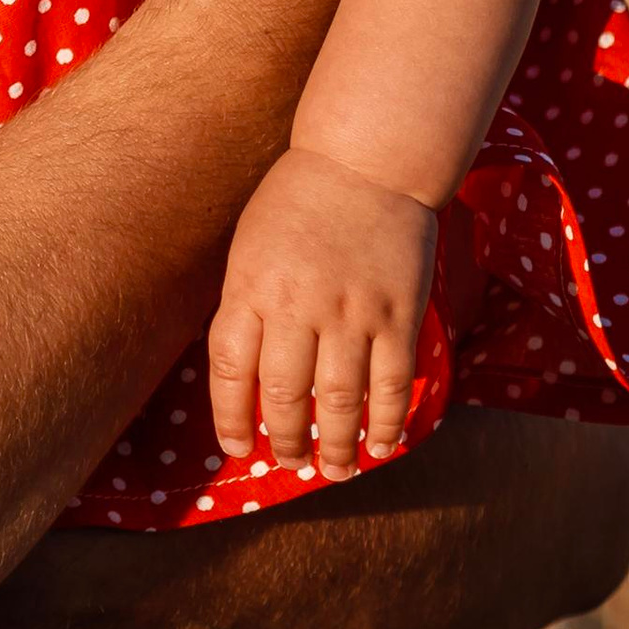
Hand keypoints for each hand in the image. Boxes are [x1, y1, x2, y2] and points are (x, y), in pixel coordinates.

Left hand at [207, 147, 438, 483]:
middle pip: (284, 396)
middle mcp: (298, 304)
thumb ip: (247, 307)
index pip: (230, 371)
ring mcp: (352, 311)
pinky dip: (387, 423)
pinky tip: (381, 445)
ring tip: (334, 469)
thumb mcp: (249, 247)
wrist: (366, 159)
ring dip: (335, 446)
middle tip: (291, 461)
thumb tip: (246, 381)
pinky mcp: (398, 313)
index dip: (230, 420)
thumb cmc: (297, 203)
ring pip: (339, 402)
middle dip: (285, 442)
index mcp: (250, 286)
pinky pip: (392, 384)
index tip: (237, 449)